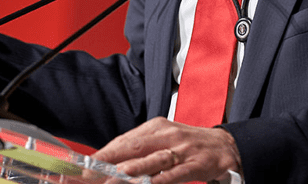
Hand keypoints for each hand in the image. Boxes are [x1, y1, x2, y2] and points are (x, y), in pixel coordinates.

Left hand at [92, 117, 241, 183]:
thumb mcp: (163, 140)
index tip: (82, 168)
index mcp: (155, 128)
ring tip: (114, 177)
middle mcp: (166, 135)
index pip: (123, 141)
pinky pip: (176, 173)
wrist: (226, 145)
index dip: (102, 155)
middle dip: (108, 162)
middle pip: (133, 148)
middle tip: (88, 176)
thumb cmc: (189, 145)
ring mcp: (182, 149)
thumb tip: (108, 165)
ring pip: (153, 160)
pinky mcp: (197, 164)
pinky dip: (161, 179)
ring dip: (133, 170)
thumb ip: (139, 150)